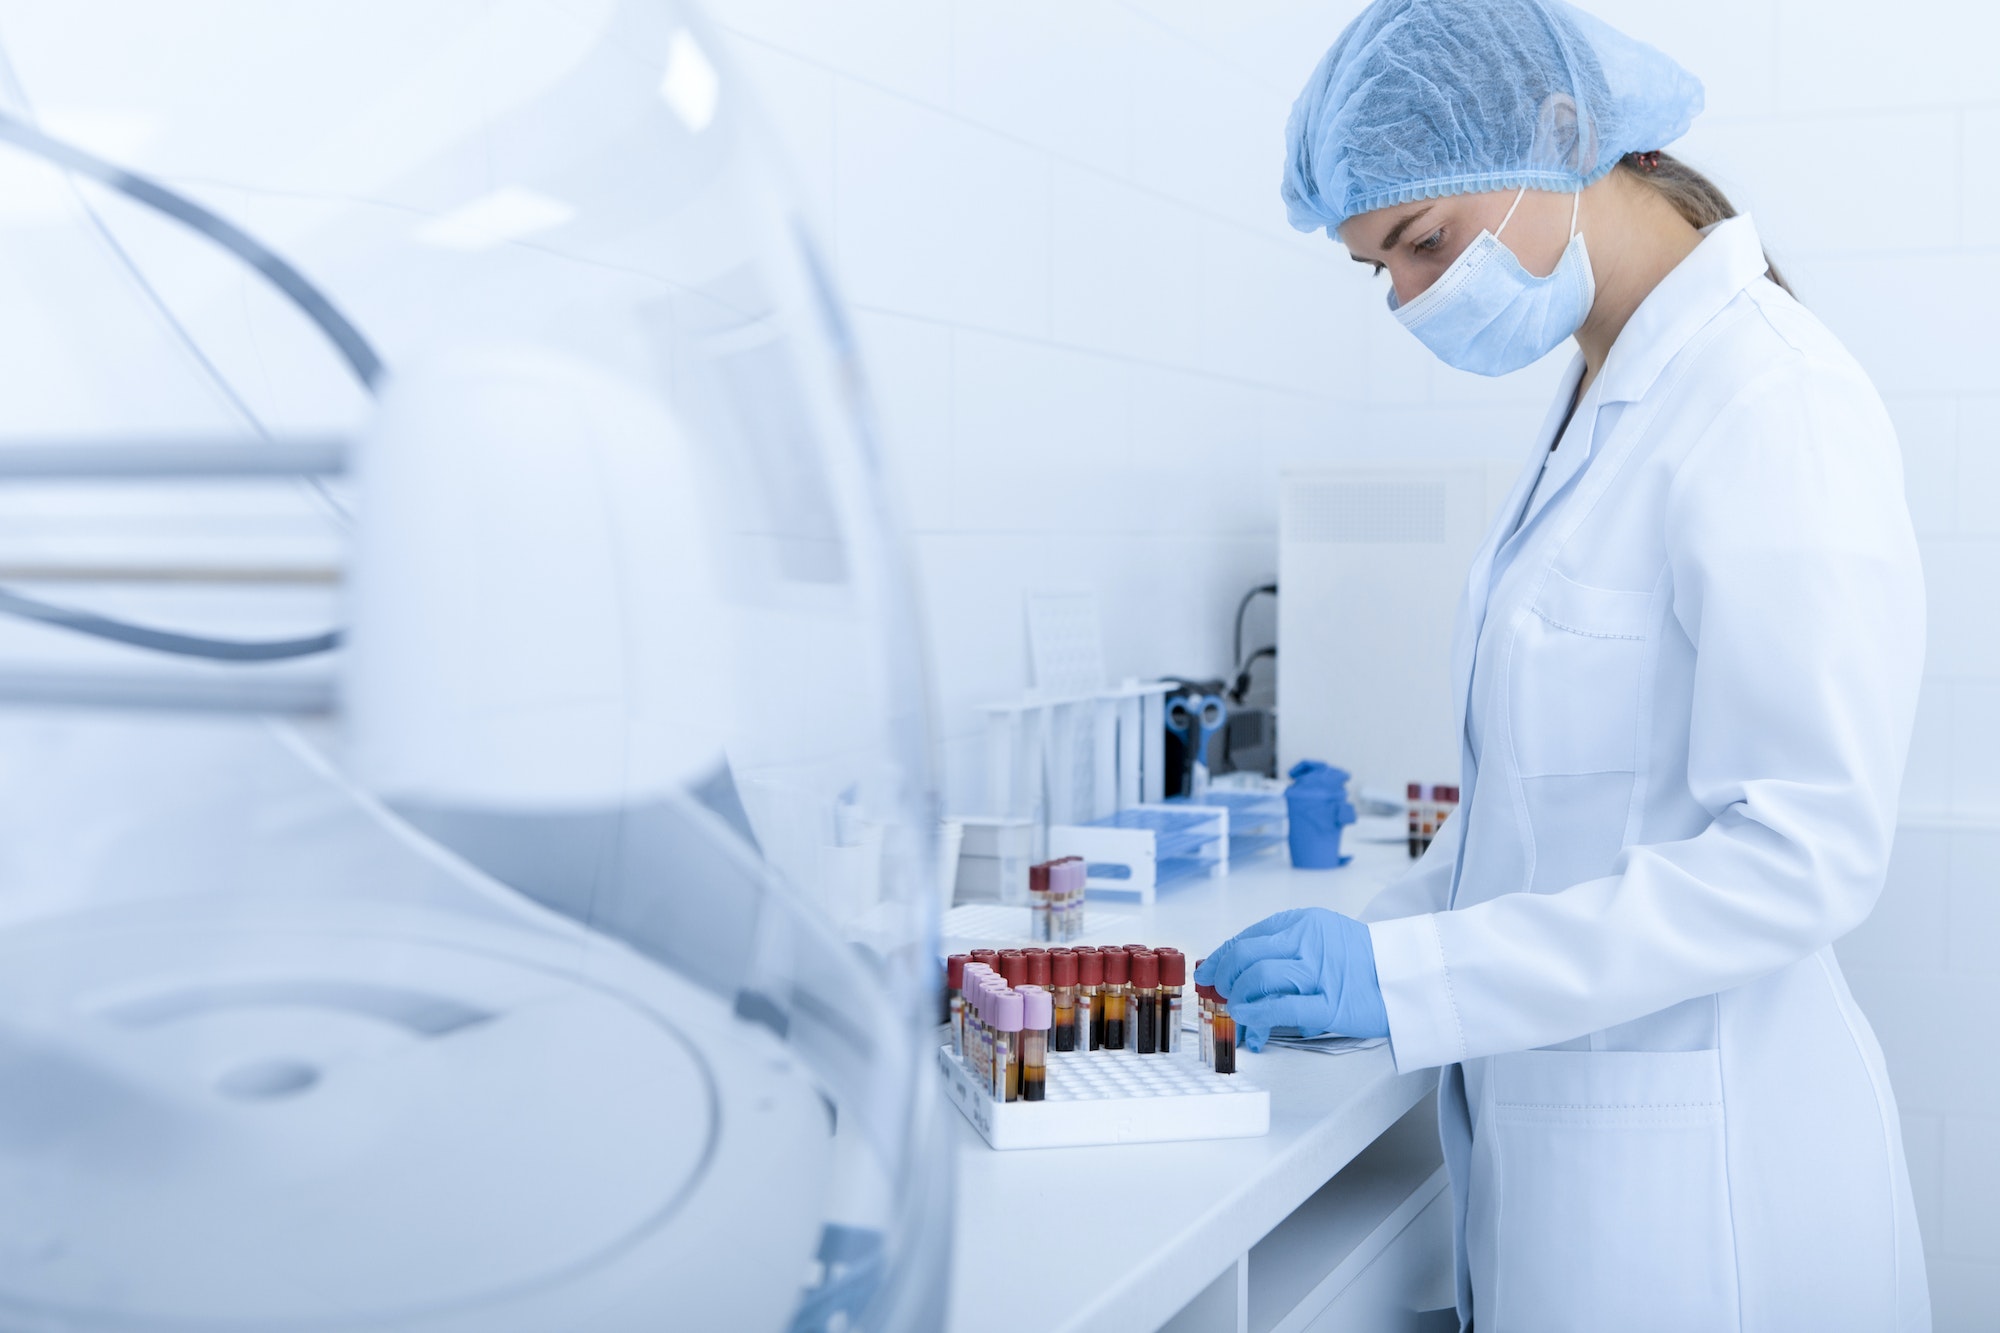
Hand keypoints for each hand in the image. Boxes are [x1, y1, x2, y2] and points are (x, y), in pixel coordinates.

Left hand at [1194, 908, 1386, 1051]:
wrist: (1410, 976)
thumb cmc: (1365, 960)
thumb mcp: (1324, 937)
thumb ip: (1287, 947)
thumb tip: (1241, 967)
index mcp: (1304, 922)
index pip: (1248, 936)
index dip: (1222, 957)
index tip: (1210, 971)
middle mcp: (1308, 941)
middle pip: (1246, 955)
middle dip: (1223, 976)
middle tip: (1218, 991)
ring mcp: (1319, 973)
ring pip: (1258, 978)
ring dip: (1237, 996)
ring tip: (1234, 1008)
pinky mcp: (1329, 1005)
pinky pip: (1280, 1007)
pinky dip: (1256, 1014)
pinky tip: (1249, 1019)